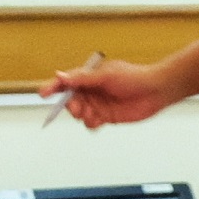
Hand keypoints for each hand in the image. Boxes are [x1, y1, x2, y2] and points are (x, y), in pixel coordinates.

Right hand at [47, 58, 171, 128]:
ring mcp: (97, 104)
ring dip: (81, 115)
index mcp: (88, 77)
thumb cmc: (134, 77)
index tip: (43, 93)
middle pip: (69, 100)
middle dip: (70, 105)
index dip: (52, 87)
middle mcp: (90, 91)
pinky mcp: (105, 116)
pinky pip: (90, 123)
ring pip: (78, 113)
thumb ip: (83, 78)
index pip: (65, 81)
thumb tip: (61, 76)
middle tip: (77, 108)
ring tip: (92, 114)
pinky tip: (98, 121)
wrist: (156, 91)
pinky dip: (91, 123)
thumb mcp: (106, 75)